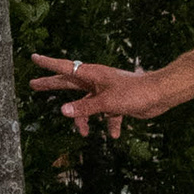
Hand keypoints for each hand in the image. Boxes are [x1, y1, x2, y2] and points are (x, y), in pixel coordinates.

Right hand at [35, 52, 163, 136]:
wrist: (160, 95)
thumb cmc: (135, 93)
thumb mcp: (106, 103)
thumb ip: (84, 108)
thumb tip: (63, 111)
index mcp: (92, 75)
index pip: (65, 68)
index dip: (48, 64)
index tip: (34, 58)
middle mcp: (96, 81)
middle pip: (69, 83)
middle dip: (52, 86)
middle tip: (33, 85)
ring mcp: (106, 91)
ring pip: (87, 104)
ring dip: (84, 119)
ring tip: (83, 133)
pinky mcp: (117, 102)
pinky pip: (107, 114)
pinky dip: (109, 124)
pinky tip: (114, 135)